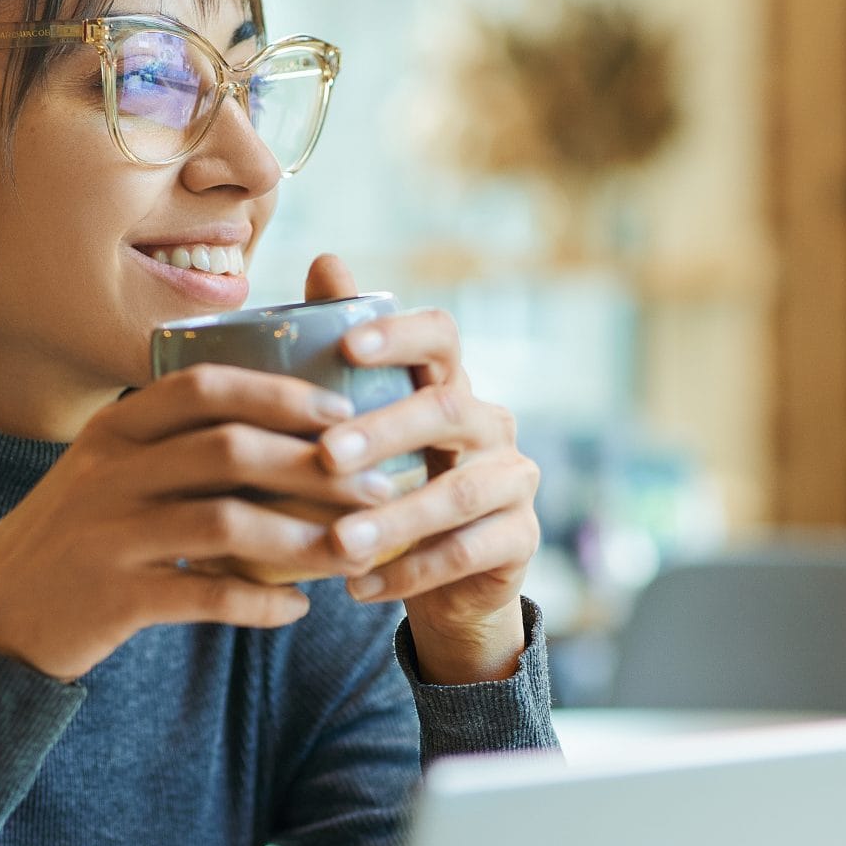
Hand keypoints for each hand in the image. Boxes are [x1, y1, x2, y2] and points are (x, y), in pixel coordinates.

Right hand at [0, 364, 403, 681]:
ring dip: (303, 537)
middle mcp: (109, 472)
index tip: (341, 413)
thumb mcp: (105, 475)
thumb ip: (170, 447)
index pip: (204, 387)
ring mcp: (109, 534)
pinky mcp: (113, 597)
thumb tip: (274, 431)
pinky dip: (260, 602)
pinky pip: (206, 593)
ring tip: (353, 552)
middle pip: (230, 450)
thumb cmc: (71, 542)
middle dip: (315, 467)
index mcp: (112, 430)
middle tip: (375, 488)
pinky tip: (297, 610)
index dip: (280, 394)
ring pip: (228, 522)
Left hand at [302, 254, 540, 683]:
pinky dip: (409, 571)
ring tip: (338, 541)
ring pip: (459, 492)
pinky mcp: (520, 538)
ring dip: (394, 517)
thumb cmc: (392, 484)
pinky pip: (468, 552)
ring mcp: (514, 480)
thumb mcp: (362, 423)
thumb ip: (343, 353)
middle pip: (449, 410)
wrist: (445, 577)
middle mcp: (490, 422)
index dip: (400, 336)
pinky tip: (357, 586)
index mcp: (449, 383)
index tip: (348, 347)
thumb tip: (325, 258)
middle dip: (386, 432)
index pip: (442, 336)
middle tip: (326, 458)